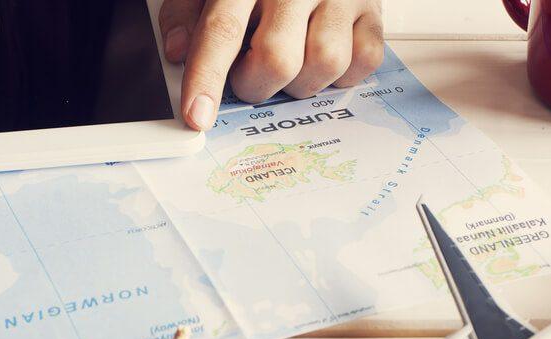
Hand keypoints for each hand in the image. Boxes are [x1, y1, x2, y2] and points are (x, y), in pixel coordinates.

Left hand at [159, 0, 383, 130]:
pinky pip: (363, 62)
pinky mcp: (372, 10)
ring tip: (291, 61)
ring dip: (301, 82)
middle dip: (256, 84)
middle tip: (249, 74)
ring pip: (324, 65)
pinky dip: (341, 75)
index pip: (223, 30)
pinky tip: (321, 56)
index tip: (198, 115)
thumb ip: (186, 13)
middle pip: (278, 59)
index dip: (207, 77)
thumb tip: (177, 52)